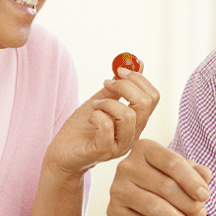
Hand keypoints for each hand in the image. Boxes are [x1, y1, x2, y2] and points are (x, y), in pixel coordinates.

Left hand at [44, 66, 159, 177]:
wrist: (63, 153)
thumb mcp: (102, 101)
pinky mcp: (104, 152)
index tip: (118, 71)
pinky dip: (97, 115)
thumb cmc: (82, 128)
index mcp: (136, 122)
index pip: (153, 97)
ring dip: (107, 103)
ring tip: (95, 105)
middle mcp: (133, 135)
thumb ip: (118, 86)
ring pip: (128, 116)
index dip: (138, 79)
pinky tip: (90, 117)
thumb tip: (137, 62)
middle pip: (145, 104)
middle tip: (107, 83)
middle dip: (125, 86)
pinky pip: (107, 127)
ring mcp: (120, 145)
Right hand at [107, 139, 211, 215]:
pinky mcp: (114, 212)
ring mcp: (117, 189)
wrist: (135, 208)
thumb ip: (195, 172)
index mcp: (144, 149)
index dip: (192, 180)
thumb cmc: (160, 185)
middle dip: (188, 203)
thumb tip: (205, 175)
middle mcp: (127, 166)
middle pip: (165, 186)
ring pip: (154, 207)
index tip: (205, 195)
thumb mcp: (180, 174)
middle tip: (200, 214)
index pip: (172, 162)